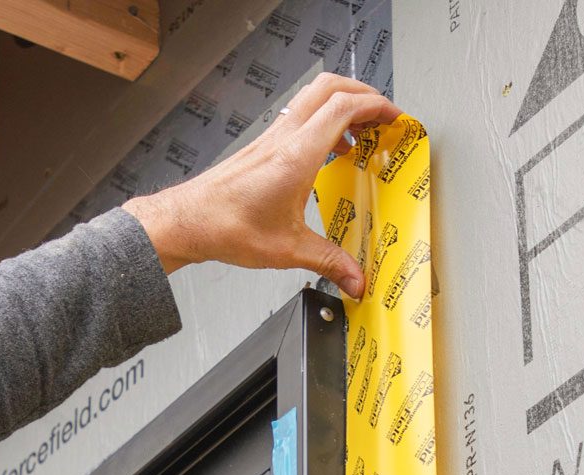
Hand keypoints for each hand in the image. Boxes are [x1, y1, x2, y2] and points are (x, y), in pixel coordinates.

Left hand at [123, 74, 401, 297]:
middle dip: (364, 93)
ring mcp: (272, 137)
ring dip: (342, 105)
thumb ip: (328, 262)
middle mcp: (284, 138)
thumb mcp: (288, 250)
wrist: (187, 222)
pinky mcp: (263, 145)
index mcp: (297, 155)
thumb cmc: (226, 227)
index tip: (395, 117)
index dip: (376, 106)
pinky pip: (300, 118)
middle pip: (330, 87)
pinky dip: (323, 123)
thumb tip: (355, 279)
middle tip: (383, 115)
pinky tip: (329, 152)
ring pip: (313, 98)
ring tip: (362, 132)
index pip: (344, 107)